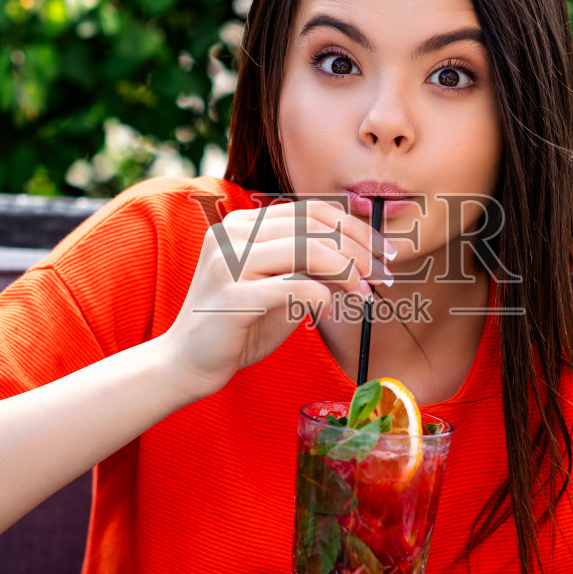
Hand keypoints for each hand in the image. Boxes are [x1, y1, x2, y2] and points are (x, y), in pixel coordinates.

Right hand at [160, 198, 392, 396]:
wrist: (187, 362)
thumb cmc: (239, 325)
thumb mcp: (279, 285)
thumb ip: (309, 265)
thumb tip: (365, 254)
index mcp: (242, 224)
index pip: (312, 210)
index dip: (356, 228)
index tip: (385, 252)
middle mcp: (231, 234)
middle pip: (315, 226)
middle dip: (360, 249)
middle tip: (384, 275)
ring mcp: (228, 263)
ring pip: (308, 249)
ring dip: (349, 273)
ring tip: (364, 296)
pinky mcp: (231, 298)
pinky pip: (294, 287)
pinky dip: (322, 298)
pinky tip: (328, 313)